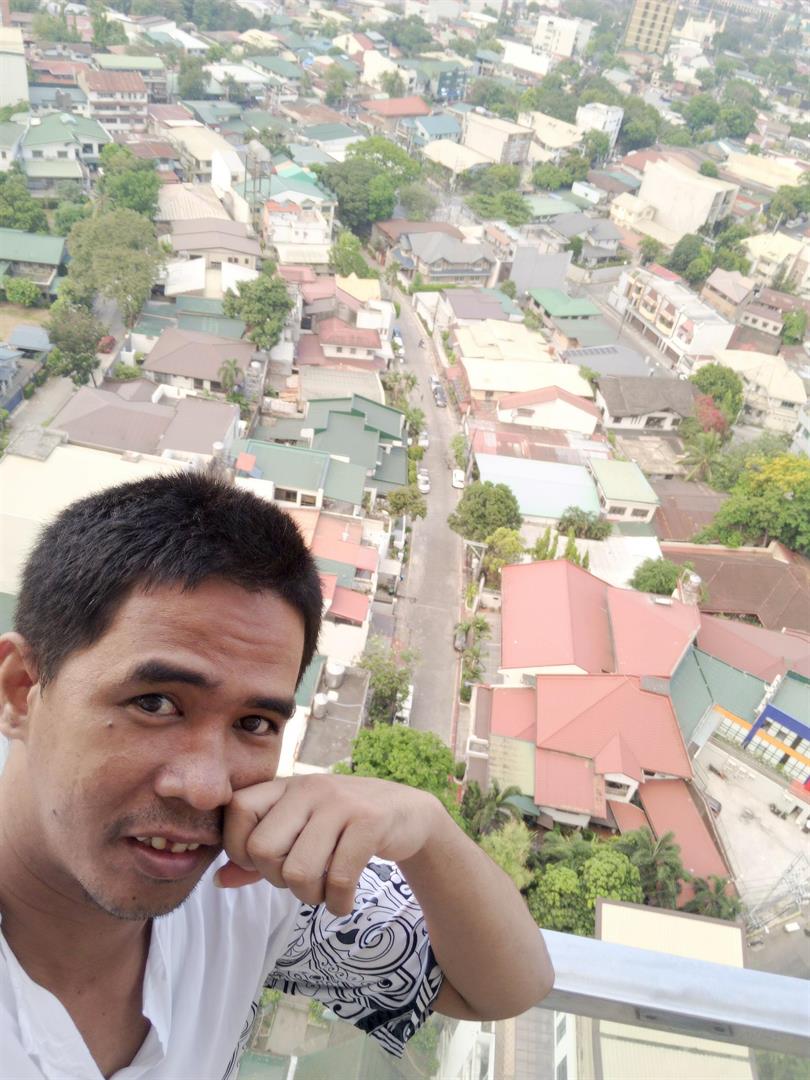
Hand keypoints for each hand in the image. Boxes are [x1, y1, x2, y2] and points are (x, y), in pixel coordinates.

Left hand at [214, 774, 442, 914]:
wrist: (408, 812)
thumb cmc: (344, 824)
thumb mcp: (301, 829)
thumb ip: (259, 854)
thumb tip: (219, 880)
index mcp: (288, 786)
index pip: (238, 810)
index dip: (239, 847)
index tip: (263, 863)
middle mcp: (310, 788)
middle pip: (263, 849)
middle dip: (277, 880)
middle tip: (300, 879)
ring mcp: (341, 803)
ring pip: (299, 871)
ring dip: (310, 897)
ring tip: (325, 891)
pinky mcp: (370, 823)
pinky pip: (339, 878)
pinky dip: (338, 902)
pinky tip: (344, 901)